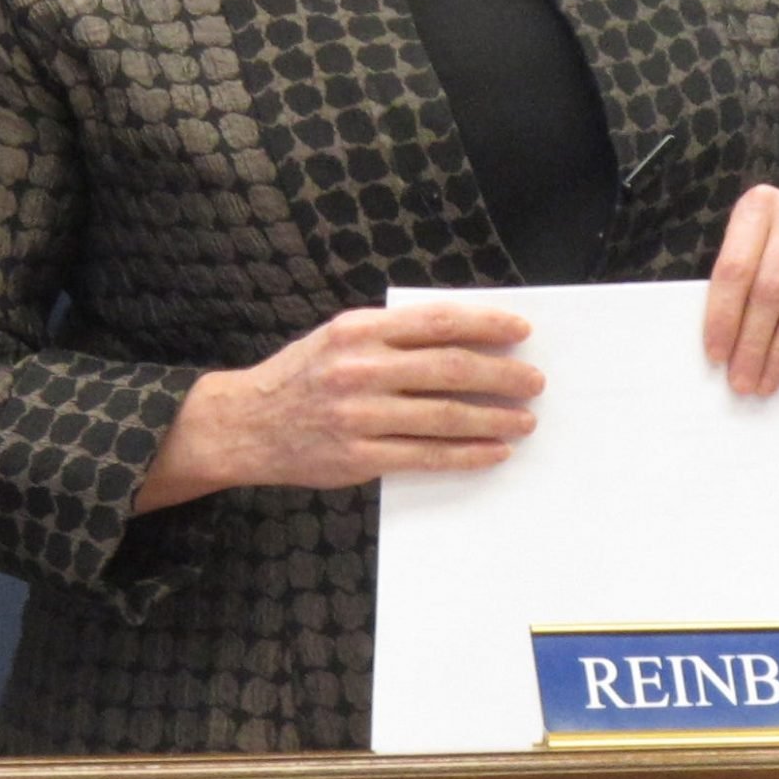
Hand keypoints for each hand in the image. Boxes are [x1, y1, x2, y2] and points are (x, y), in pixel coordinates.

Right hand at [137, 303, 540, 509]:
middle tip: (533, 381)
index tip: (521, 331)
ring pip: (445, 415)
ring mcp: (359, 415)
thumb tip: (464, 338)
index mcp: (359, 330)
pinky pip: (426, 455)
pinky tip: (493, 451)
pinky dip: (467, 454)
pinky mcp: (358, 456)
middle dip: (502, 375)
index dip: (486, 325)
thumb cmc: (301, 376)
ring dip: (494, 418)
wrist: (245, 425)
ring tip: (524, 419)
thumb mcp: (338, 337)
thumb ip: (391, 335)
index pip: (438, 322)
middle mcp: (360, 368)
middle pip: (451, 369)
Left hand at [702, 184, 778, 397]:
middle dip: (754, 343)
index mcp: (759, 203)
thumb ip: (736, 284)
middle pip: (770, 289)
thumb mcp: (749, 250)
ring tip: (766, 380)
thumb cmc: (775, 247)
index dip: (724, 316)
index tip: (716, 356)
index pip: (735, 268)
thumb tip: (720, 348)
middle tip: (743, 381)